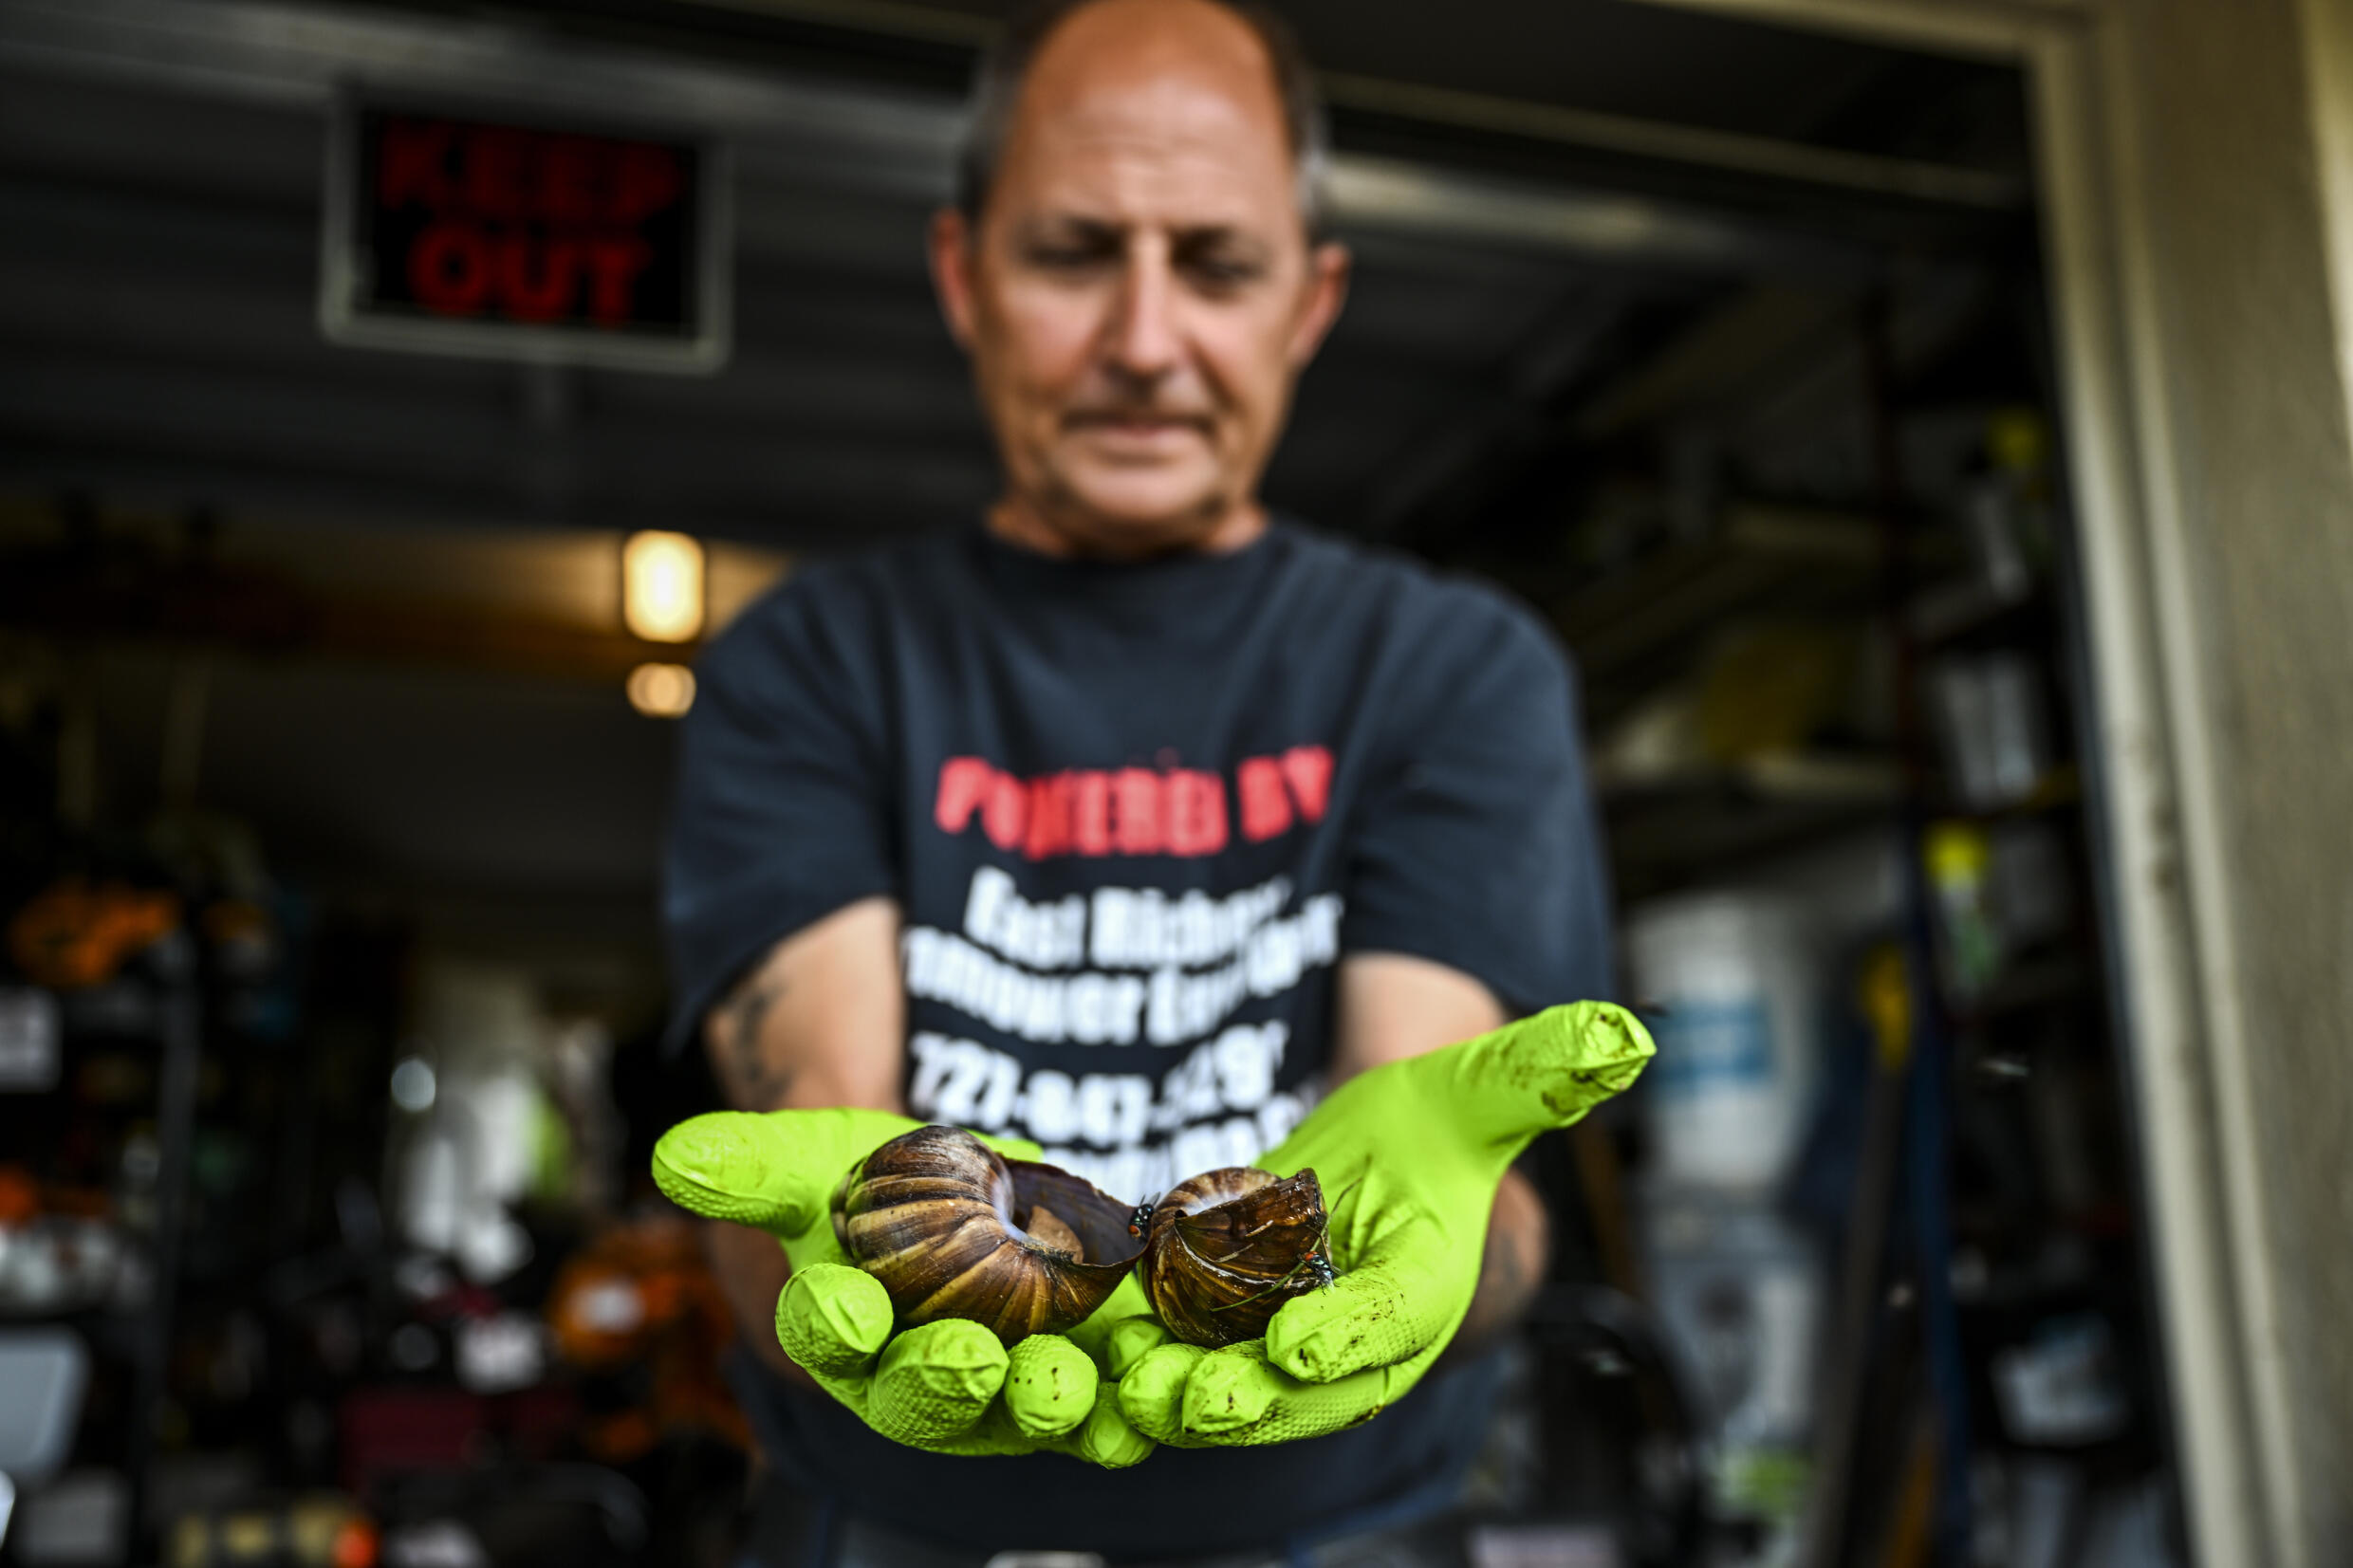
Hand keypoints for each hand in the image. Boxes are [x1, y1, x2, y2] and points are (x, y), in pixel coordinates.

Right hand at [652, 1106, 1153, 1466]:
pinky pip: (1128, 1402)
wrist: (973, 1193)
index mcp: (848, 1335)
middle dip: (950, 1379)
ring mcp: (1021, 1390)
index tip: (838, 1302)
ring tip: (1072, 1385)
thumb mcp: (821, 1159)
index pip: (828, 1338)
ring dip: (1058, 1405)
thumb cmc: (879, 1189)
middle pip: (933, 1395)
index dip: (829, 1322)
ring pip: (1037, 1412)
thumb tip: (673, 1154)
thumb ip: (755, 1165)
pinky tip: (1170, 1389)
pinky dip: (1152, 1398)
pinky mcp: (1103, 1381)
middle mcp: (931, 1381)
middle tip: (970, 1359)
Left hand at [1119, 1000, 1652, 1445]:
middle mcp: (1359, 1338)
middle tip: (1191, 1399)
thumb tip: (1622, 1036)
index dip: (1347, 1335)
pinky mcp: (1222, 1343)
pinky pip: (1178, 1365)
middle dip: (1249, 1400)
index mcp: (1428, 1284)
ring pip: (1231, 1392)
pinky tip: (1087, 1361)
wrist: (1378, 1175)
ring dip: (1179, 1399)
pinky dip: (1137, 1370)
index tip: (1294, 1345)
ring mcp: (1285, 1351)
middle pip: (1304, 1388)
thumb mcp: (1480, 1090)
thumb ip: (1540, 1072)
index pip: (1394, 1318)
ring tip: (1129, 1392)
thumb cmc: (1432, 1136)